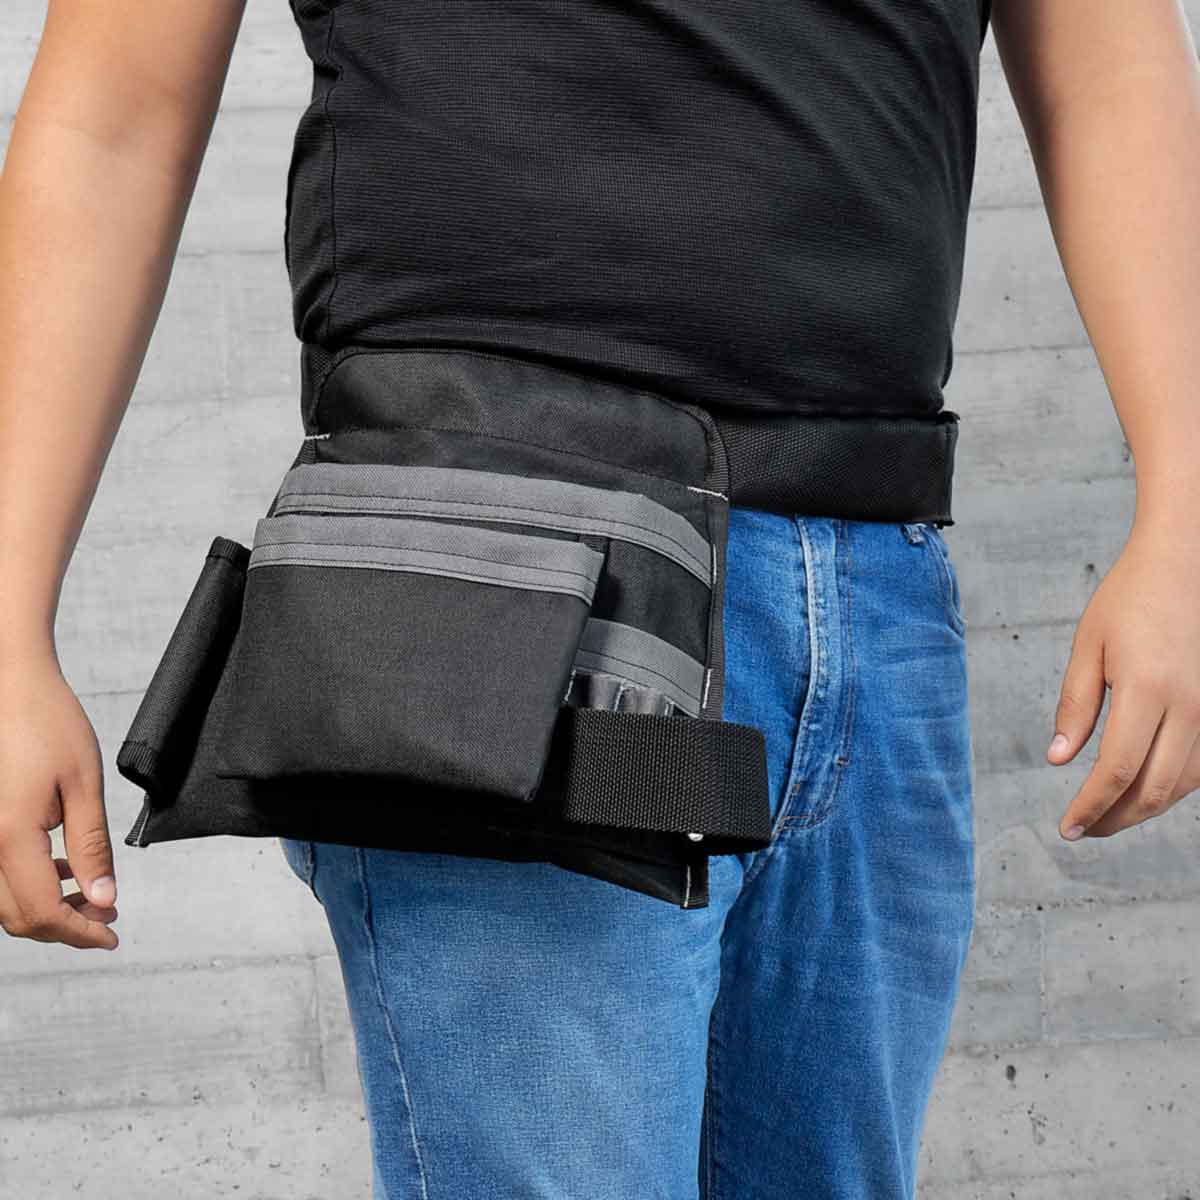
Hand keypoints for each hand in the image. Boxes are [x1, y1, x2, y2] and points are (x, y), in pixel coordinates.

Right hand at [0, 647, 118, 948]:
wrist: (8, 683)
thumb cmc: (48, 723)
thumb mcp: (84, 785)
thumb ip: (92, 848)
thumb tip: (102, 900)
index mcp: (9, 836)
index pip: (41, 913)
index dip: (79, 933)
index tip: (112, 935)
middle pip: (16, 916)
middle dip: (63, 926)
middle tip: (107, 916)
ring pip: (2, 900)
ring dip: (45, 907)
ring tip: (91, 894)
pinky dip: (28, 883)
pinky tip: (64, 869)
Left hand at [1049, 523, 1199, 839]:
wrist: (1186, 564)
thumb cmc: (1129, 600)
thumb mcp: (1088, 646)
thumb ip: (1075, 705)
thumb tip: (1059, 760)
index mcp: (1147, 690)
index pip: (1117, 771)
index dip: (1092, 807)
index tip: (1068, 827)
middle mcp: (1189, 706)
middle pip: (1154, 789)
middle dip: (1115, 818)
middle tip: (1082, 830)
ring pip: (1183, 784)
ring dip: (1143, 809)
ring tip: (1106, 815)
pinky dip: (1171, 787)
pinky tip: (1142, 789)